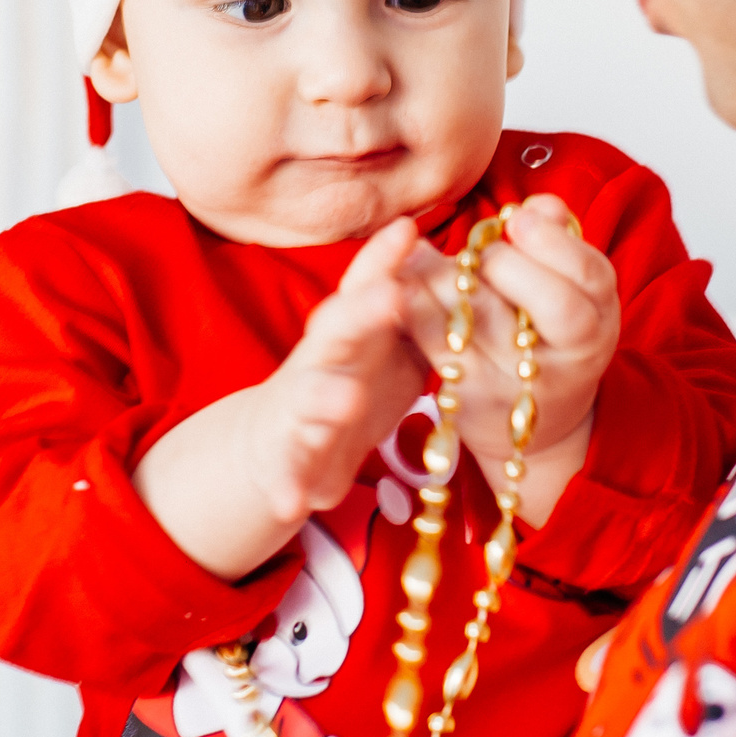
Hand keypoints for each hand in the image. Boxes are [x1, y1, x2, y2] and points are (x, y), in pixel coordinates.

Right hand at [133, 217, 427, 579]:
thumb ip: (415, 308)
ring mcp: (298, 411)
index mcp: (348, 331)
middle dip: (360, 313)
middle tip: (390, 296)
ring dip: (326, 399)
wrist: (276, 439)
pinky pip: (288, 477)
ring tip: (347, 398)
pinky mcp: (288, 461)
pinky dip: (289, 489)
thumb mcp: (385, 343)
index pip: (365, 286)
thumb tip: (459, 260)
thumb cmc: (345, 379)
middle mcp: (320, 362)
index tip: (409, 230)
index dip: (384, 259)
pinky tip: (293, 506)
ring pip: (310, 401)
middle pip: (336, 331)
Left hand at [399, 195, 617, 522]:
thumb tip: (540, 205)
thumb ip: (559, 244)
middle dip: (501, 263)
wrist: (538, 428)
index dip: (550, 242)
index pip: (586, 277)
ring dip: (444, 277)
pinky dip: (416, 308)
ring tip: (421, 253)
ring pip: (481, 319)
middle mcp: (569, 359)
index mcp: (598, 322)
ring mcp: (521, 387)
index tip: (517, 219)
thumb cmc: (550, 336)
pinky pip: (438, 345)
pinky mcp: (472, 400)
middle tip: (477, 254)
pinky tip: (401, 284)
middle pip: (544, 301)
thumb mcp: (572, 292)